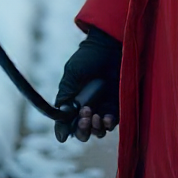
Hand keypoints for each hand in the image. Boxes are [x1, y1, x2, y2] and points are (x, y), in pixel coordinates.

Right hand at [55, 26, 120, 141]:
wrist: (109, 45)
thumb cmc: (88, 58)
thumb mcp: (71, 76)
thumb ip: (64, 98)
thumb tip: (59, 131)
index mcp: (74, 102)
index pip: (70, 125)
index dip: (68, 130)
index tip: (68, 130)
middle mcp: (88, 108)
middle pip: (84, 132)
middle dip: (83, 130)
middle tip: (84, 117)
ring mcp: (103, 107)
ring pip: (98, 131)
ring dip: (95, 129)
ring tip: (94, 115)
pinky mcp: (118, 105)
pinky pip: (113, 123)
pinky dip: (108, 124)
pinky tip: (106, 118)